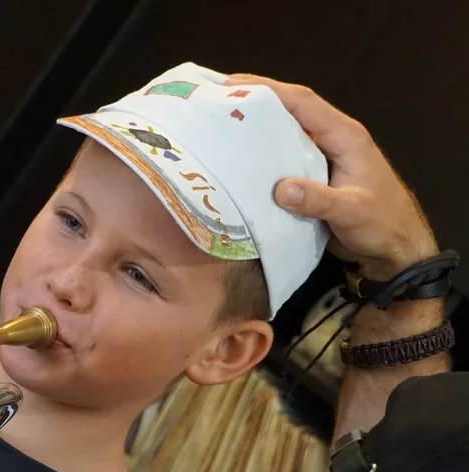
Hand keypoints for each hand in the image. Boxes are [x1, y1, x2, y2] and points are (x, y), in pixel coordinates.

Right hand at [226, 74, 439, 279]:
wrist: (395, 249)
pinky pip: (282, 158)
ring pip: (284, 134)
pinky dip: (260, 155)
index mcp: (345, 136)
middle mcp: (331, 140)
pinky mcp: (312, 178)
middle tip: (215, 99)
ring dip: (255, 127)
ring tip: (219, 124)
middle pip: (290, 110)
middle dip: (255, 101)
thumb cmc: (382, 224)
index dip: (269, 89)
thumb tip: (280, 189)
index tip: (232, 84)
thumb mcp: (352, 211)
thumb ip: (319, 200)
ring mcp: (321, 158)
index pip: (303, 102)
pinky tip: (237, 159)